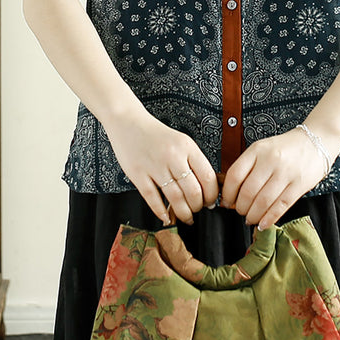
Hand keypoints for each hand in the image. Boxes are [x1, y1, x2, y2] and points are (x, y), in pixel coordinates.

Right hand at [103, 104, 218, 225]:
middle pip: (193, 191)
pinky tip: (166, 217)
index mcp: (187, 146)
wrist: (128, 122)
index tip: (210, 202)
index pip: (208, 177)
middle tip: (197, 210)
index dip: (211, 195)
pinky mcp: (138, 174)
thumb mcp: (181, 141)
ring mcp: (155, 166)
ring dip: (183, 213)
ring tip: (186, 217)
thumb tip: (206, 187)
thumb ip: (193, 161)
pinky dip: (161, 212)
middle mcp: (173, 156)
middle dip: (198, 207)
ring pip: (175, 198)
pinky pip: (152, 198)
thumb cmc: (156, 134)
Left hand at [220, 128, 329, 230]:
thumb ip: (248, 167)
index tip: (226, 202)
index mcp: (257, 150)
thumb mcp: (262, 149)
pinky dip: (269, 218)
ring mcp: (286, 172)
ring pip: (263, 201)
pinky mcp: (299, 184)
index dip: (227, 193)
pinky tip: (263, 224)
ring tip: (250, 218)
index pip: (235, 175)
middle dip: (240, 207)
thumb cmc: (285, 148)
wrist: (315, 141)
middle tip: (240, 212)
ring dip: (253, 215)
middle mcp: (270, 160)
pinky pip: (281, 206)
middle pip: (248, 191)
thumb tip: (232, 194)